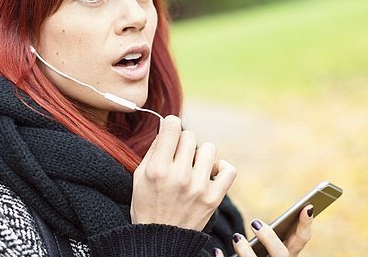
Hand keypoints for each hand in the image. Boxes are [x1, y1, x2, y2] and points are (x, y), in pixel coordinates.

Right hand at [130, 115, 236, 230]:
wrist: (160, 241)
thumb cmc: (147, 206)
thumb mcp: (139, 176)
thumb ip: (153, 149)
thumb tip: (168, 126)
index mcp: (157, 169)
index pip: (172, 125)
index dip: (171, 125)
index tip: (170, 132)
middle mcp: (179, 176)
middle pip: (190, 135)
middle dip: (183, 143)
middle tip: (178, 158)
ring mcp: (198, 187)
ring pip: (209, 149)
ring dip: (200, 155)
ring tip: (193, 168)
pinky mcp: (214, 198)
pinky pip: (228, 169)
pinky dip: (221, 169)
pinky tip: (210, 174)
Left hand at [217, 205, 313, 256]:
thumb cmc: (260, 255)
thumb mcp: (268, 247)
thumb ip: (270, 235)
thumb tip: (263, 220)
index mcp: (286, 255)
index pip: (301, 240)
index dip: (305, 224)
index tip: (307, 207)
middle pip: (281, 254)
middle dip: (270, 238)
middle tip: (255, 222)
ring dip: (245, 251)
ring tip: (236, 237)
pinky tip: (217, 251)